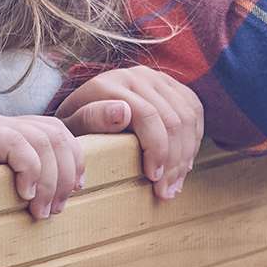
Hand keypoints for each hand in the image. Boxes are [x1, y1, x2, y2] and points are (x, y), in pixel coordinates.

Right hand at [0, 113, 82, 219]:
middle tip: (55, 210)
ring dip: (49, 182)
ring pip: (44, 143)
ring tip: (39, 211)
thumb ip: (27, 181)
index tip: (76, 190)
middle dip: (64, 177)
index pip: (60, 133)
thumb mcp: (0, 182)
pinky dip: (29, 172)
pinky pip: (19, 146)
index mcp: (18, 129)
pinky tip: (24, 195)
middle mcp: (10, 121)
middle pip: (58, 138)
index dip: (75, 160)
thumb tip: (59, 201)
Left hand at [54, 66, 203, 200]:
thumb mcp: (71, 128)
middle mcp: (137, 75)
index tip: (154, 179)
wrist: (81, 107)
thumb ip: (91, 119)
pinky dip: (193, 140)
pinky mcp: (171, 85)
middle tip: (166, 191)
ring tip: (175, 184)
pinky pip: (195, 111)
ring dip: (186, 155)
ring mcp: (156, 78)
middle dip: (174, 161)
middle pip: (173, 119)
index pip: (149, 116)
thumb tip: (124, 112)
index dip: (157, 150)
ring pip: (188, 117)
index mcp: (111, 84)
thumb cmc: (74, 128)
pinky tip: (184, 164)